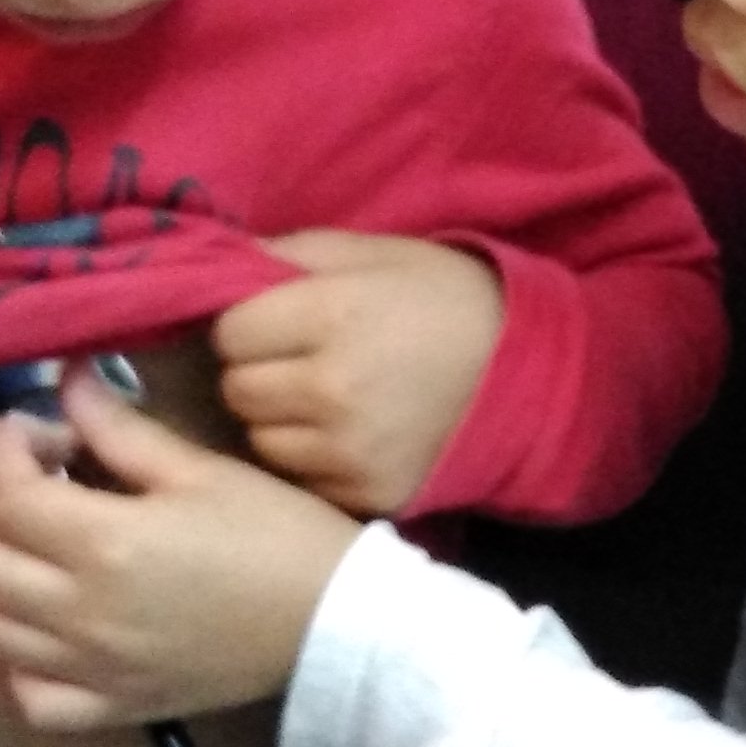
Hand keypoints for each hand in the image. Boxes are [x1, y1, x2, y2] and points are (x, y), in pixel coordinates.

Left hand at [0, 366, 368, 732]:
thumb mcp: (202, 470)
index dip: (6, 451)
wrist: (335, 622)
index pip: (10, 495)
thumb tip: (66, 382)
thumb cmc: (276, 535)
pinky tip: (50, 633)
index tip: (26, 428)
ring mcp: (93, 668)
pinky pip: (34, 697)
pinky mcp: (115, 706)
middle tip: (39, 485)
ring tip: (42, 553)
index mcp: (105, 543)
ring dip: (2, 584)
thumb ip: (121, 430)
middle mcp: (83, 612)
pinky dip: (23, 665)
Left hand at [214, 230, 505, 515]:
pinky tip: (348, 434)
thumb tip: (215, 269)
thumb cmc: (444, 298)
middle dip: (257, 372)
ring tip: (324, 400)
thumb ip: (288, 256)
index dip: (248, 325)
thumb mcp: (373, 253)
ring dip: (280, 421)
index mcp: (330, 315)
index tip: (278, 323)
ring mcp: (350, 450)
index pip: (229, 333)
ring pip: (261, 441)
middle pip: (237, 391)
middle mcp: (332, 389)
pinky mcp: (369, 493)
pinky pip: (303, 478)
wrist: (530, 369)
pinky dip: (314, 460)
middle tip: (299, 361)